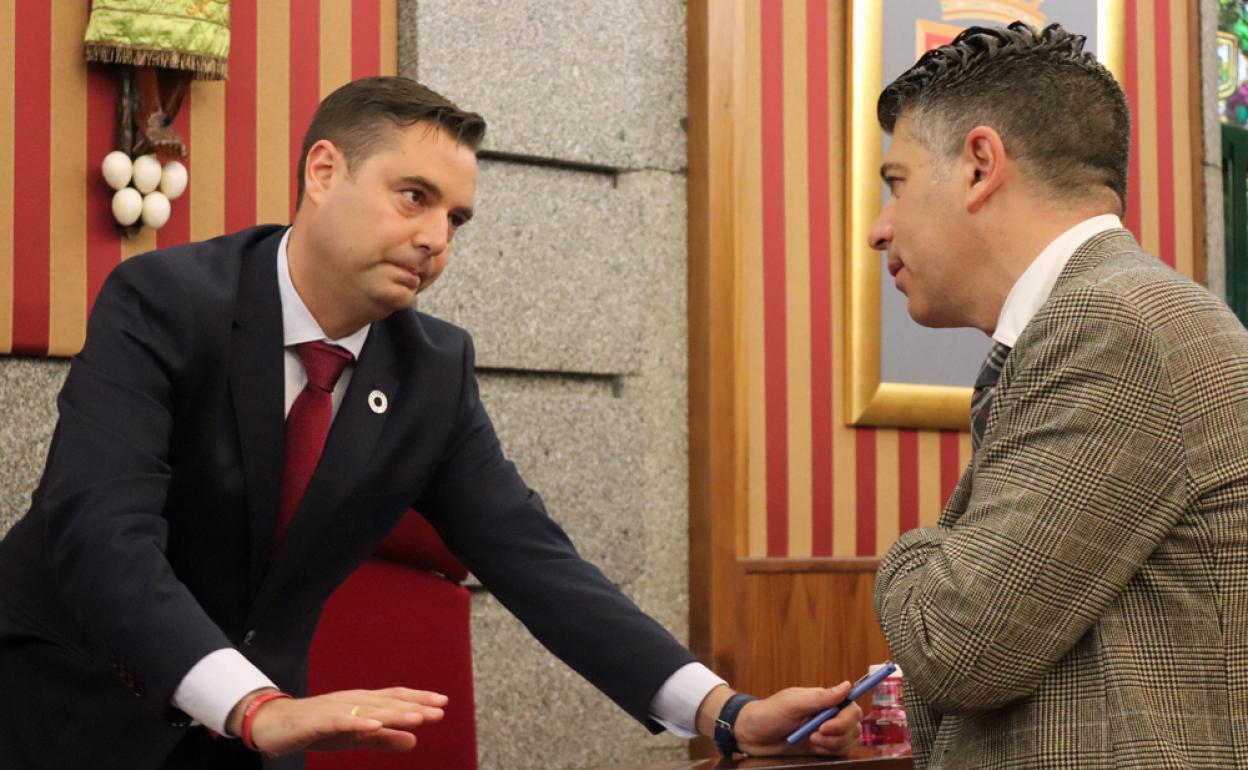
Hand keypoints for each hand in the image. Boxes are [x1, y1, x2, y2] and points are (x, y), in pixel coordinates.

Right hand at [229, 687, 447, 756]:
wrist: (275, 725)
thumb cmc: (317, 728)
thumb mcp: (355, 737)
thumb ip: (383, 739)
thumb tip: (413, 741)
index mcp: (362, 703)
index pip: (395, 699)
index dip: (418, 700)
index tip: (442, 704)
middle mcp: (353, 700)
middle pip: (388, 702)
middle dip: (414, 705)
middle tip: (439, 710)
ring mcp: (336, 707)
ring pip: (370, 710)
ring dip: (394, 713)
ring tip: (417, 717)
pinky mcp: (319, 719)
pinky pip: (342, 720)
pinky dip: (359, 722)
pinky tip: (375, 725)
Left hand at [733, 682, 861, 756]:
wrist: (751, 736)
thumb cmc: (768, 714)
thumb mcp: (792, 704)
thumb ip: (820, 698)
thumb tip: (847, 686)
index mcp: (823, 701)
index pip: (850, 706)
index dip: (846, 717)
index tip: (827, 725)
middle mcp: (828, 715)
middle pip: (854, 725)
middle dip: (838, 733)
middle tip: (815, 734)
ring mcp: (825, 733)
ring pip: (849, 740)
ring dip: (832, 744)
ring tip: (811, 740)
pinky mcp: (821, 748)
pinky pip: (839, 752)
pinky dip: (829, 752)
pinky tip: (813, 748)